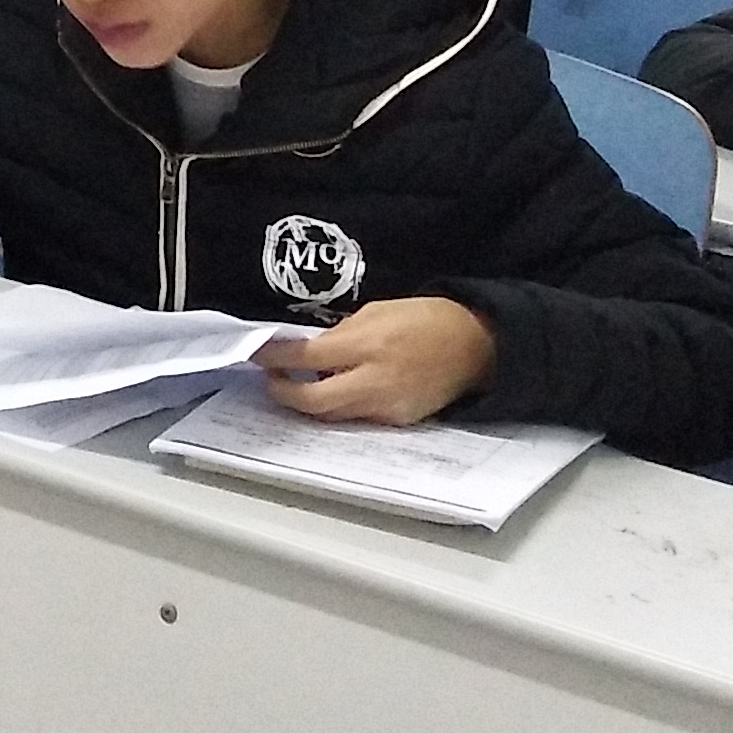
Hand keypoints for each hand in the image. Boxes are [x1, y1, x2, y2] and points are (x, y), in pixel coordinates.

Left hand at [258, 297, 495, 425]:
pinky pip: (358, 418)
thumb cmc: (426, 319)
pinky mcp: (398, 421)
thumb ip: (341, 332)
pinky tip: (338, 390)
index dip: (274, 358)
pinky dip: (341, 406)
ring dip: (309, 401)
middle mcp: (374, 381)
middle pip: (311, 402)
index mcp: (367, 345)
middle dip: (282, 392)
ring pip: (331, 415)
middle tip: (272, 377)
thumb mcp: (377, 310)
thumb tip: (309, 348)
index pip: (306, 358)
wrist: (475, 346)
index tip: (257, 352)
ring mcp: (387, 407)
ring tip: (300, 383)